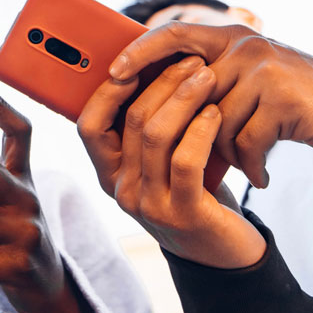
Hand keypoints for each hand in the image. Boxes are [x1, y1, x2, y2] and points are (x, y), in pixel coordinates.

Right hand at [78, 57, 266, 268]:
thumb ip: (148, 130)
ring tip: (208, 77)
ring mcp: (148, 205)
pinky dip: (201, 129)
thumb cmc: (194, 193)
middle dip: (163, 82)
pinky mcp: (182, 215)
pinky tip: (215, 112)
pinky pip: (185, 160)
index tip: (137, 61)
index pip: (89, 125)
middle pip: (131, 120)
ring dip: (184, 98)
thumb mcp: (161, 163)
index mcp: (109, 174)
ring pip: (156, 135)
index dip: (108, 90)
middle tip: (192, 61)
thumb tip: (149, 66)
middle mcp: (121, 190)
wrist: (224, 252)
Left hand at [108, 22, 312, 186]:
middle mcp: (244, 46)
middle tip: (194, 159)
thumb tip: (149, 100)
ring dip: (226, 153)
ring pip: (216, 122)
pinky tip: (261, 176)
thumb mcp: (248, 80)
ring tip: (245, 164)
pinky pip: (245, 141)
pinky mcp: (284, 99)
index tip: (114, 75)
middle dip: (189, 132)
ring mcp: (265, 70)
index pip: (173, 34)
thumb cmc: (289, 102)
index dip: (140, 52)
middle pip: (189, 94)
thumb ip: (209, 80)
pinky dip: (251, 165)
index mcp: (229, 37)